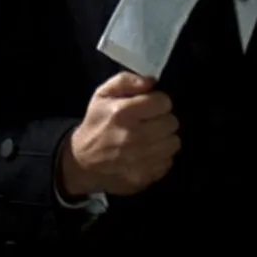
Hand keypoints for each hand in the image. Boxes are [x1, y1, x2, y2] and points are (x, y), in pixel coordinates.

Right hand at [58, 72, 179, 196]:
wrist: (83, 162)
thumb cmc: (96, 124)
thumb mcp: (102, 95)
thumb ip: (127, 80)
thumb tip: (151, 81)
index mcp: (123, 113)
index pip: (164, 102)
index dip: (158, 102)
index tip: (149, 106)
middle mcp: (133, 136)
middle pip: (172, 122)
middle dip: (162, 120)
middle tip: (149, 122)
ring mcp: (139, 159)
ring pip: (174, 142)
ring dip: (164, 138)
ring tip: (150, 137)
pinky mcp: (144, 176)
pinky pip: (168, 161)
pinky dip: (160, 156)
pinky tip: (147, 153)